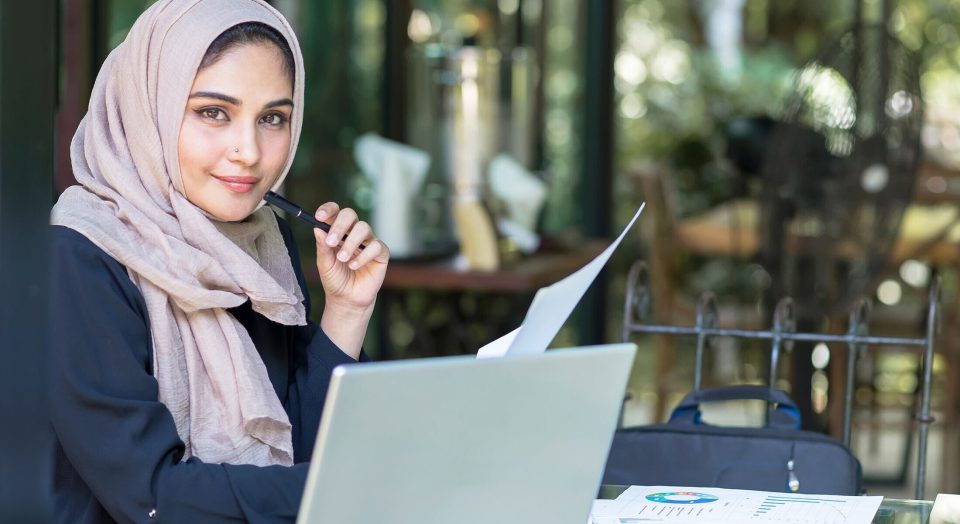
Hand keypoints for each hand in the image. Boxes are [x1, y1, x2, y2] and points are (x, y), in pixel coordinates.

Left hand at [313, 202, 388, 356]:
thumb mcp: (324, 264)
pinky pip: (375, 246)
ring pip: (364, 228)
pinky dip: (363, 256)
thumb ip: (322, 247)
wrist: (347, 299)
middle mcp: (353, 233)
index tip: (319, 217)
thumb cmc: (335, 279)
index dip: (328, 210)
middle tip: (331, 242)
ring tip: (342, 259)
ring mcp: (368, 241)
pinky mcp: (381, 253)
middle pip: (350, 214)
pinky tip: (354, 266)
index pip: (335, 212)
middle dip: (340, 225)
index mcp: (337, 231)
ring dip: (351, 243)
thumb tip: (318, 228)